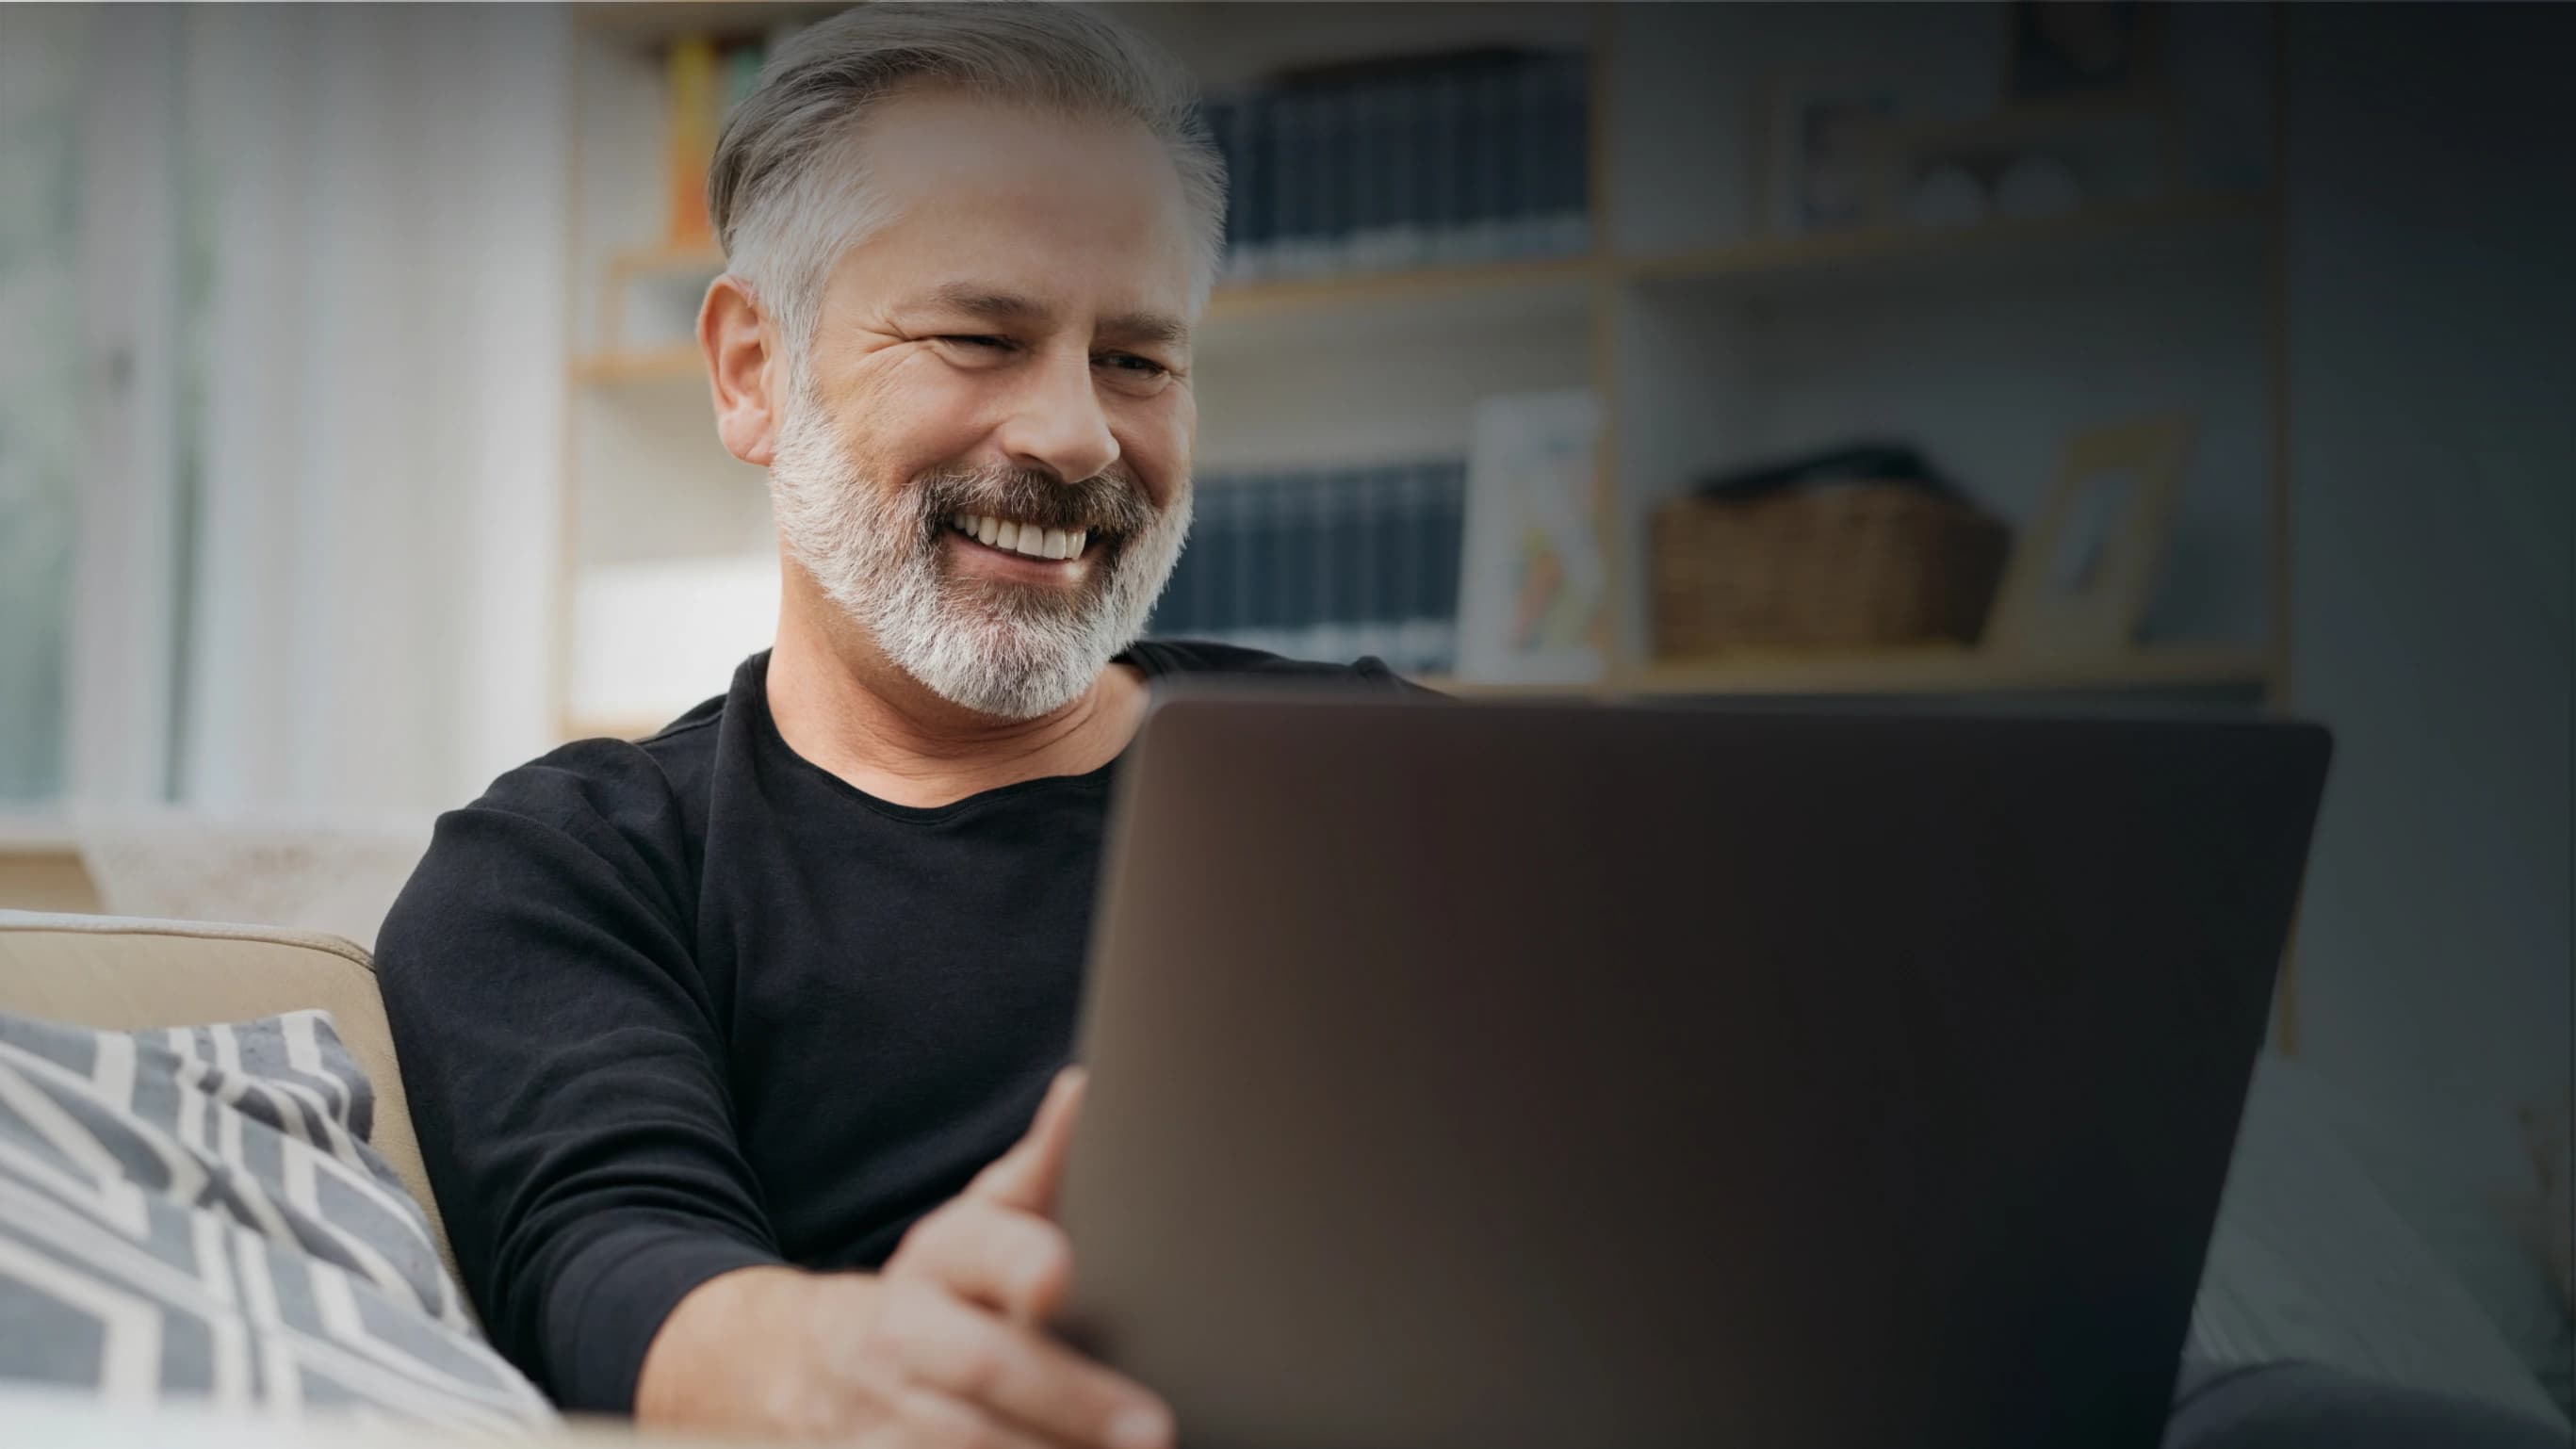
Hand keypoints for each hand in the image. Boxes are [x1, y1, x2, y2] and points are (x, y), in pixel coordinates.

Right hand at [638, 1069, 1172, 1446]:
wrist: (802, 1365)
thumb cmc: (938, 1293)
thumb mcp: (975, 1229)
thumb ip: (1038, 1172)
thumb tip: (1086, 1089)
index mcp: (939, 1259)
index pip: (980, 1249)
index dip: (1017, 1262)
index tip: (1058, 1279)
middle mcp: (903, 1335)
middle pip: (980, 1364)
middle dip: (1066, 1399)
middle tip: (1150, 1428)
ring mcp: (877, 1413)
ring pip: (957, 1442)